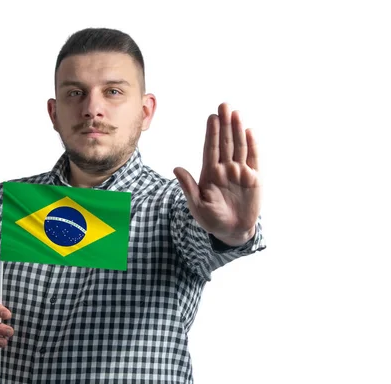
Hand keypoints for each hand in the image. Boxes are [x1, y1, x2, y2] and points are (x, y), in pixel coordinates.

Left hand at [173, 103, 260, 245]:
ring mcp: (240, 172)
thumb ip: (188, 187)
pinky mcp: (254, 179)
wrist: (231, 231)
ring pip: (239, 147)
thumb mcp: (197, 206)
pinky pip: (254, 159)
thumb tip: (176, 169)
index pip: (211, 148)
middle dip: (225, 124)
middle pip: (225, 143)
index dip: (212, 133)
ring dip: (238, 130)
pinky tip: (250, 131)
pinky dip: (253, 146)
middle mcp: (225, 168)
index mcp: (210, 173)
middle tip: (224, 105)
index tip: (212, 117)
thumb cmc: (211, 219)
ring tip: (236, 113)